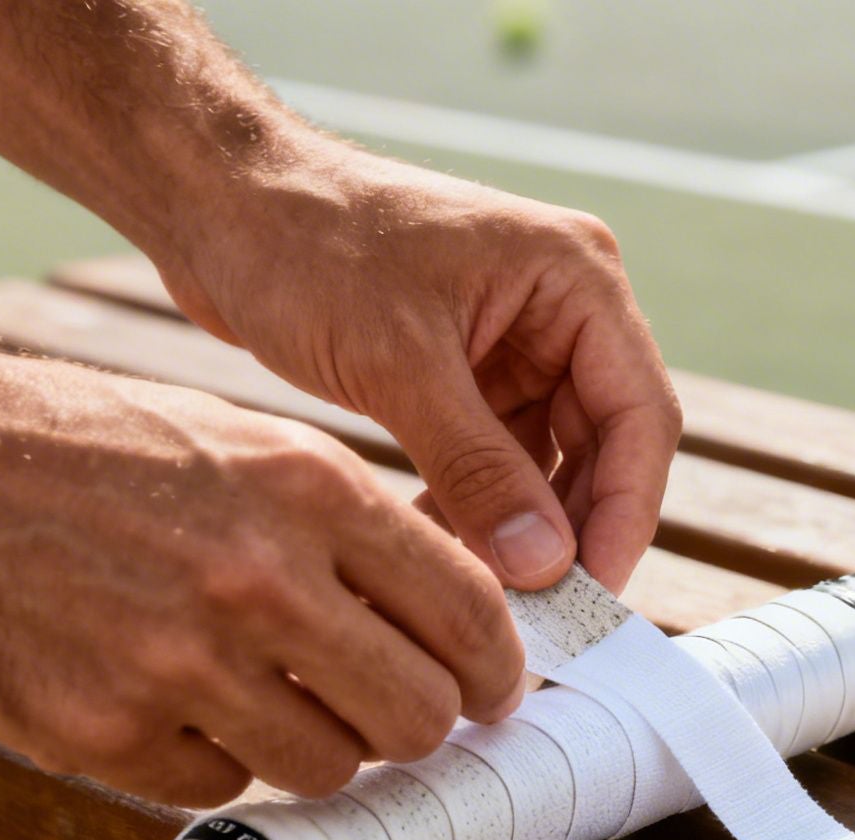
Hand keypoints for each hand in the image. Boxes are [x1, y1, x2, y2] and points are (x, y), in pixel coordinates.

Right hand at [0, 351, 525, 805]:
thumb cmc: (76, 445)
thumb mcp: (237, 441)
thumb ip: (344, 527)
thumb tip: (447, 615)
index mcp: (308, 489)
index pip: (469, 614)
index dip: (496, 671)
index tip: (491, 692)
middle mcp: (259, 577)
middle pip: (417, 714)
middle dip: (416, 727)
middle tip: (390, 718)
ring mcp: (179, 663)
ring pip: (327, 767)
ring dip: (314, 748)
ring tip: (263, 699)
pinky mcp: (103, 733)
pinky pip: (219, 786)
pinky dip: (211, 761)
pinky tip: (168, 705)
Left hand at [156, 145, 680, 593]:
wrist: (214, 205)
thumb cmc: (304, 245)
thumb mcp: (397, 363)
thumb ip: (478, 468)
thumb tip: (546, 567)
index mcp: (575, 278)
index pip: (640, 415)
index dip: (624, 513)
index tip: (591, 595)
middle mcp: (560, 308)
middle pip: (605, 446)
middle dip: (572, 532)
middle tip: (539, 619)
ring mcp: (513, 341)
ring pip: (547, 463)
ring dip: (518, 530)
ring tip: (479, 598)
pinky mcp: (463, 371)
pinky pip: (493, 460)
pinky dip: (472, 509)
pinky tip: (433, 555)